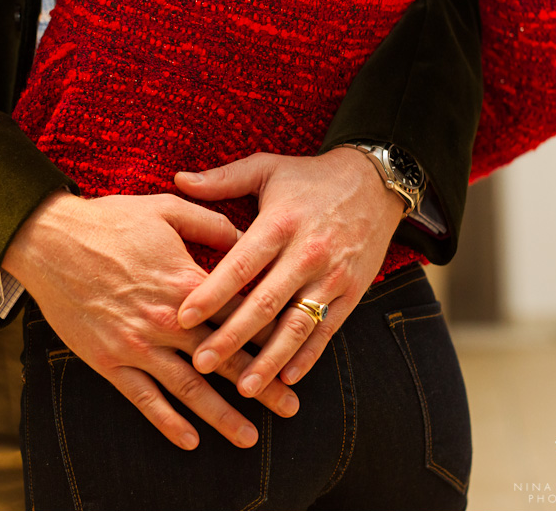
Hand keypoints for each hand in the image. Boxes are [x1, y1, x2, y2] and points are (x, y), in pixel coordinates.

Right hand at [2, 191, 300, 450]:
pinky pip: (143, 398)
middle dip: (259, 386)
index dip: (270, 338)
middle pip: (223, 360)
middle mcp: (168, 321)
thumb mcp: (167, 208)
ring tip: (249, 438)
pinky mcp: (109, 360)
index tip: (294, 356)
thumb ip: (211, 223)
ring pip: (188, 388)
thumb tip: (245, 236)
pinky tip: (189, 441)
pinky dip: (166, 422)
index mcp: (187, 284)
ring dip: (220, 415)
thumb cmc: (108, 221)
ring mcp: (138, 345)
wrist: (49, 241)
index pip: (239, 317)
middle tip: (289, 409)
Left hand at [174, 148, 403, 397]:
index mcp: (280, 223)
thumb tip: (178, 179)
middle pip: (264, 303)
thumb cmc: (311, 176)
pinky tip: (286, 378)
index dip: (211, 293)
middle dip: (231, 337)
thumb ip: (222, 179)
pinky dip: (308, 356)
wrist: (377, 182)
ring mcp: (332, 276)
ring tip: (244, 386)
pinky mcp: (352, 292)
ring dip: (270, 359)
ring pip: (297, 325)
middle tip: (200, 362)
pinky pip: (327, 330)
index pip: (240, 265)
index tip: (182, 317)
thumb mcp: (267, 167)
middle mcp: (307, 254)